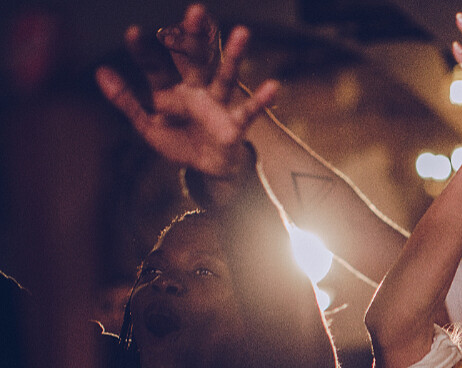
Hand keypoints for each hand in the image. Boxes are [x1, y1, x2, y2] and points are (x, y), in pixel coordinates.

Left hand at [95, 15, 277, 178]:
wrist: (207, 170)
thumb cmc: (179, 142)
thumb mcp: (147, 125)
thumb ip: (125, 100)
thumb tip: (100, 71)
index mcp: (170, 91)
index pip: (155, 66)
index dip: (144, 51)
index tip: (132, 32)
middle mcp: (196, 91)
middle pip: (195, 59)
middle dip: (195, 37)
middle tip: (196, 10)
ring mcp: (217, 105)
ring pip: (225, 76)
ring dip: (233, 55)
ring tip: (241, 32)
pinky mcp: (234, 124)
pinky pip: (249, 111)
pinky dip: (261, 100)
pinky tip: (273, 87)